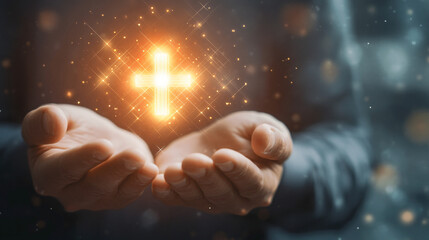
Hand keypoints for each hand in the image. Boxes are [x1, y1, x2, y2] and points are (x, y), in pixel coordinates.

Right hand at [22, 104, 157, 210]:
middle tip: (134, 156)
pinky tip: (152, 171)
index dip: (84, 158)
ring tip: (148, 166)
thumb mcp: (54, 115)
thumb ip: (43, 120)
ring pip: (114, 193)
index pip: (64, 170)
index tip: (105, 145)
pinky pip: (130, 194)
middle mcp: (69, 193)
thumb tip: (51, 123)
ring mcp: (95, 199)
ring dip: (133, 179)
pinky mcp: (117, 197)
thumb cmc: (69, 127)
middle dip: (115, 170)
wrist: (95, 137)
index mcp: (47, 173)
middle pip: (93, 186)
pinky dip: (142, 184)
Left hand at [152, 111, 291, 214]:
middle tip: (193, 161)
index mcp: (261, 184)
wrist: (218, 140)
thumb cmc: (247, 134)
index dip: (237, 169)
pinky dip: (166, 193)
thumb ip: (274, 137)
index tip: (222, 155)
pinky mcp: (185, 196)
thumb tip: (265, 140)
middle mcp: (237, 199)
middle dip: (206, 177)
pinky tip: (157, 183)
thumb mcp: (264, 126)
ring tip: (173, 171)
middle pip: (222, 193)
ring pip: (197, 198)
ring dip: (184, 185)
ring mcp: (210, 201)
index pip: (251, 182)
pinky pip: (175, 199)